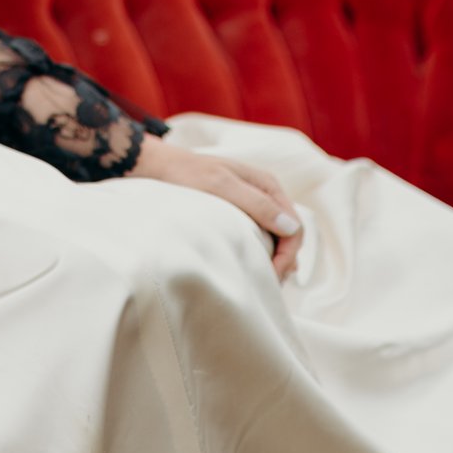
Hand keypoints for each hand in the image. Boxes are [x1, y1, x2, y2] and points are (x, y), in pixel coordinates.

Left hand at [124, 135, 303, 279]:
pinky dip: (260, 252)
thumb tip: (291, 228)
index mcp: (268, 185)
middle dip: (283, 261)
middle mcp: (265, 193)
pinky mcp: (239, 211)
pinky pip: (259, 235)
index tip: (271, 276)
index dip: (288, 255)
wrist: (158, 167)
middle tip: (267, 285)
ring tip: (261, 279)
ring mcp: (253, 203)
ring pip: (276, 237)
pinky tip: (250, 266)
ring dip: (273, 259)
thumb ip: (255, 204)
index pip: (294, 227)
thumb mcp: (220, 186)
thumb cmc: (186, 173)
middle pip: (288, 235)